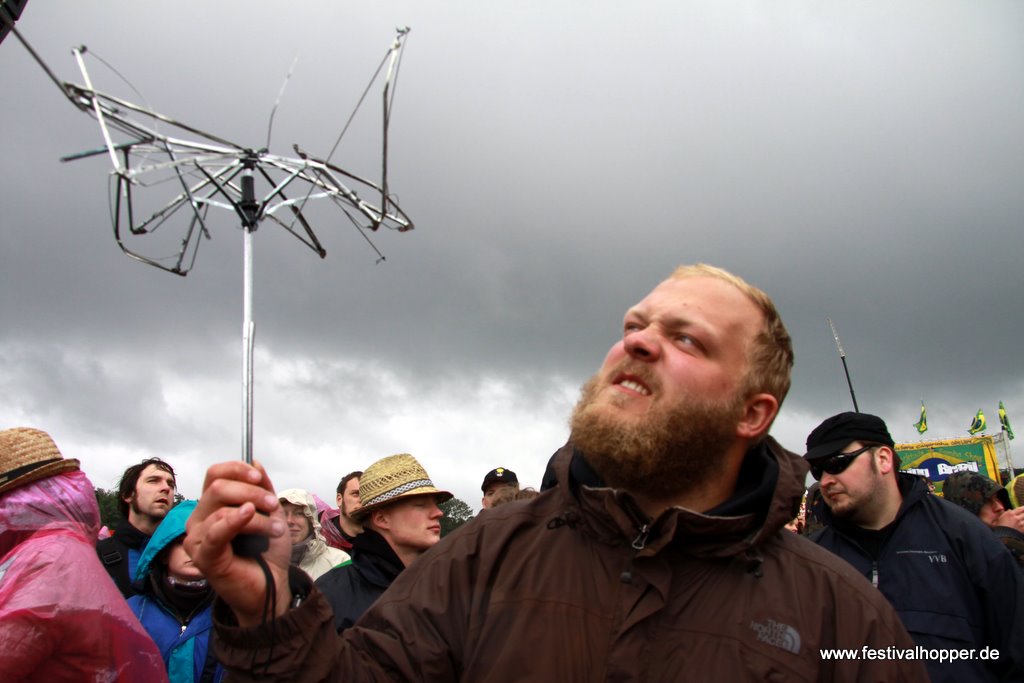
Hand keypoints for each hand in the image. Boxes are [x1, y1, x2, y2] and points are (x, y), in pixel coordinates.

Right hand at [184, 461, 292, 625]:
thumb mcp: (270, 512)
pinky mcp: (203, 557)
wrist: (273, 585)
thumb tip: (254, 462)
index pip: (215, 474)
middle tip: (274, 507)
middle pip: (218, 487)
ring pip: (222, 508)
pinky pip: (216, 532)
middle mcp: (199, 519)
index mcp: (212, 505)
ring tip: (276, 529)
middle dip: (253, 493)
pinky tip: (248, 514)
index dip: (237, 470)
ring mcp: (197, 539)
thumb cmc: (266, 550)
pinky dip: (235, 520)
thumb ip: (261, 488)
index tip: (258, 478)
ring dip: (257, 516)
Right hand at [995, 506, 1023, 532]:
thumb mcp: (1000, 518)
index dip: (1023, 508)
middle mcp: (1016, 518)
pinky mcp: (1022, 530)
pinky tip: (1022, 525)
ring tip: (1022, 521)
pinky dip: (1023, 525)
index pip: (1020, 509)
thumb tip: (1010, 510)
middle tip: (1023, 514)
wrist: (1001, 536)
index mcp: (1010, 514)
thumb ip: (1006, 513)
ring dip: (1023, 519)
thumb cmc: (999, 527)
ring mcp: (1020, 524)